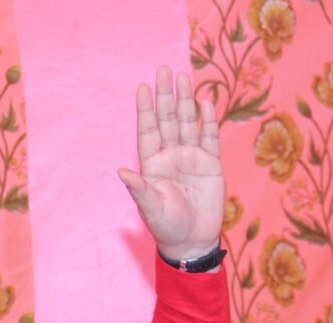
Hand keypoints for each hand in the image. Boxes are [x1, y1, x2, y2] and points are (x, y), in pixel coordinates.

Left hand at [118, 66, 223, 261]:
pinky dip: (207, 120)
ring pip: (187, 124)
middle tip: (163, 71)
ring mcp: (191, 158)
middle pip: (167, 121)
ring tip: (183, 77)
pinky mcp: (211, 164)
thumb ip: (139, 189)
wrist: (191, 240)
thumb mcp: (150, 208)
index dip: (144, 110)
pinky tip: (204, 103)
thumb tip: (121, 172)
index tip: (142, 87)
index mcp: (152, 165)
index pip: (147, 131)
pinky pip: (209, 137)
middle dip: (165, 97)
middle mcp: (170, 157)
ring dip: (185, 101)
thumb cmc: (166, 227)